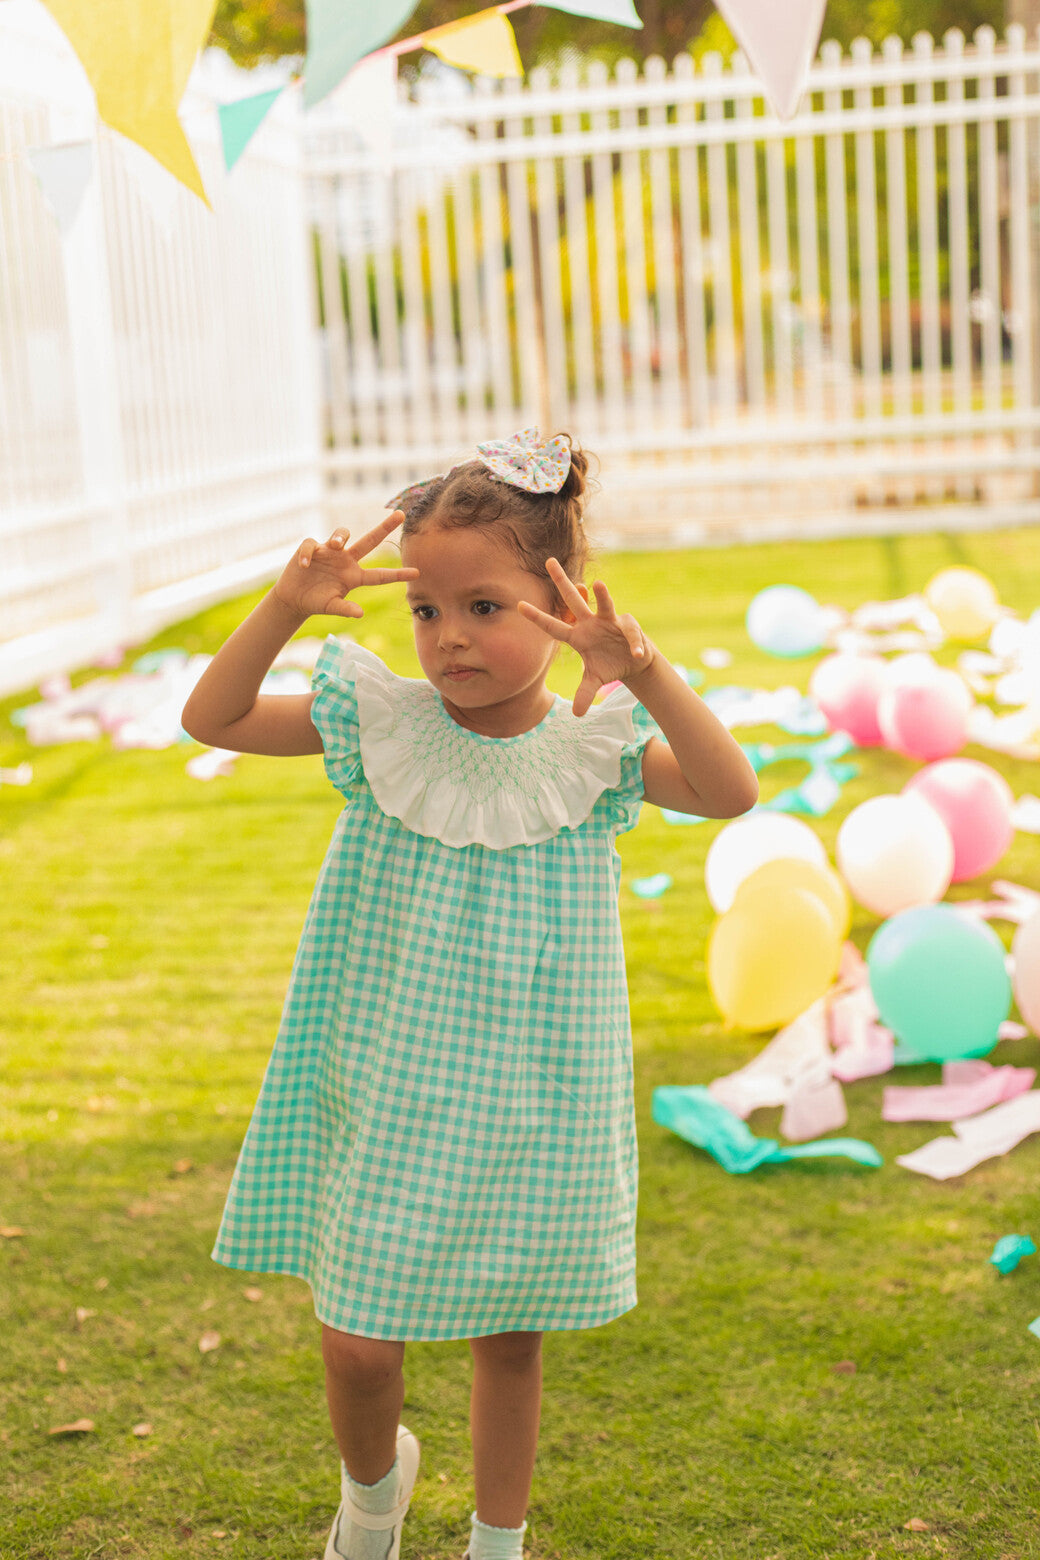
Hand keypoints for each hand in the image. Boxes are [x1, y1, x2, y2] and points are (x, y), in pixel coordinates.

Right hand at [273, 512, 417, 618]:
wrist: (294, 597)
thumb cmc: (316, 602)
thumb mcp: (331, 606)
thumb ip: (345, 608)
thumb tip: (360, 613)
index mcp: (354, 576)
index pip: (380, 575)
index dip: (397, 574)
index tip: (417, 573)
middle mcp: (346, 560)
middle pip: (369, 541)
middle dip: (385, 527)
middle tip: (401, 514)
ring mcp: (329, 552)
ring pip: (342, 535)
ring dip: (340, 536)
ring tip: (336, 545)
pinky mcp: (311, 549)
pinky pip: (312, 545)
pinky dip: (309, 554)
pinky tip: (305, 566)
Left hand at [518, 558, 654, 716]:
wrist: (634, 661)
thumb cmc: (609, 665)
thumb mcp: (595, 680)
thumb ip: (585, 692)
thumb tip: (577, 715)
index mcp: (577, 636)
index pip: (553, 627)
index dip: (537, 617)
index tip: (519, 605)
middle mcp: (589, 623)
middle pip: (573, 599)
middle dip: (561, 581)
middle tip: (548, 561)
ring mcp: (608, 620)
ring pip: (604, 604)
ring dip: (603, 595)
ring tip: (600, 584)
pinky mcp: (627, 624)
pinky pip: (630, 631)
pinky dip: (633, 643)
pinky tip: (636, 655)